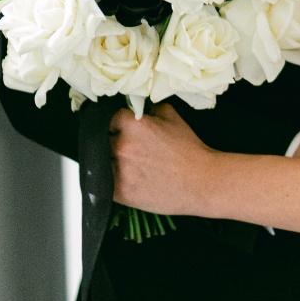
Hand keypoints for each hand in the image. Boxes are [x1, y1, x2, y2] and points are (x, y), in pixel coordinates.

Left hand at [109, 102, 213, 216]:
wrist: (200, 182)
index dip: (115, 122)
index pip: (109, 118)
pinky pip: (102, 184)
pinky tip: (124, 178)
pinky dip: (109, 180)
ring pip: (99, 162)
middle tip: (124, 146)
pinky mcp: (119, 193)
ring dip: (107, 161)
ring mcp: (118, 171)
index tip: (119, 127)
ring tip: (125, 163)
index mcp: (132, 125)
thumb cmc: (189, 149)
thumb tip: (135, 107)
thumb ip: (149, 109)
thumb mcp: (172, 116)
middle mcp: (121, 146)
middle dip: (110, 141)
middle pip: (100, 140)